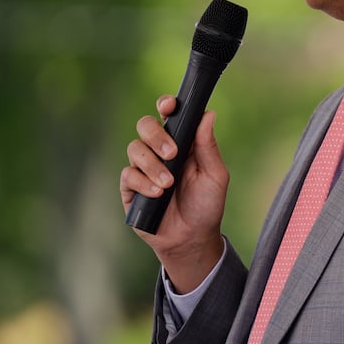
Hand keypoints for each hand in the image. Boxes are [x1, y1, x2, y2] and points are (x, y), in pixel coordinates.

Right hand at [120, 96, 228, 288]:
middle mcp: (160, 151)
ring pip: (135, 149)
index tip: (168, 106)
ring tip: (168, 185)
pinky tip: (157, 194)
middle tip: (172, 154)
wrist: (192, 238)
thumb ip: (208, 146)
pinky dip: (142, 182)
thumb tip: (209, 114)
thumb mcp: (215, 175)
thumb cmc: (206, 206)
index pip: (169, 116)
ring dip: (152, 165)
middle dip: (156, 136)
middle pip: (145, 125)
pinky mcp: (131, 188)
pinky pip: (128, 174)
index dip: (166, 105)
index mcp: (182, 143)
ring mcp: (144, 168)